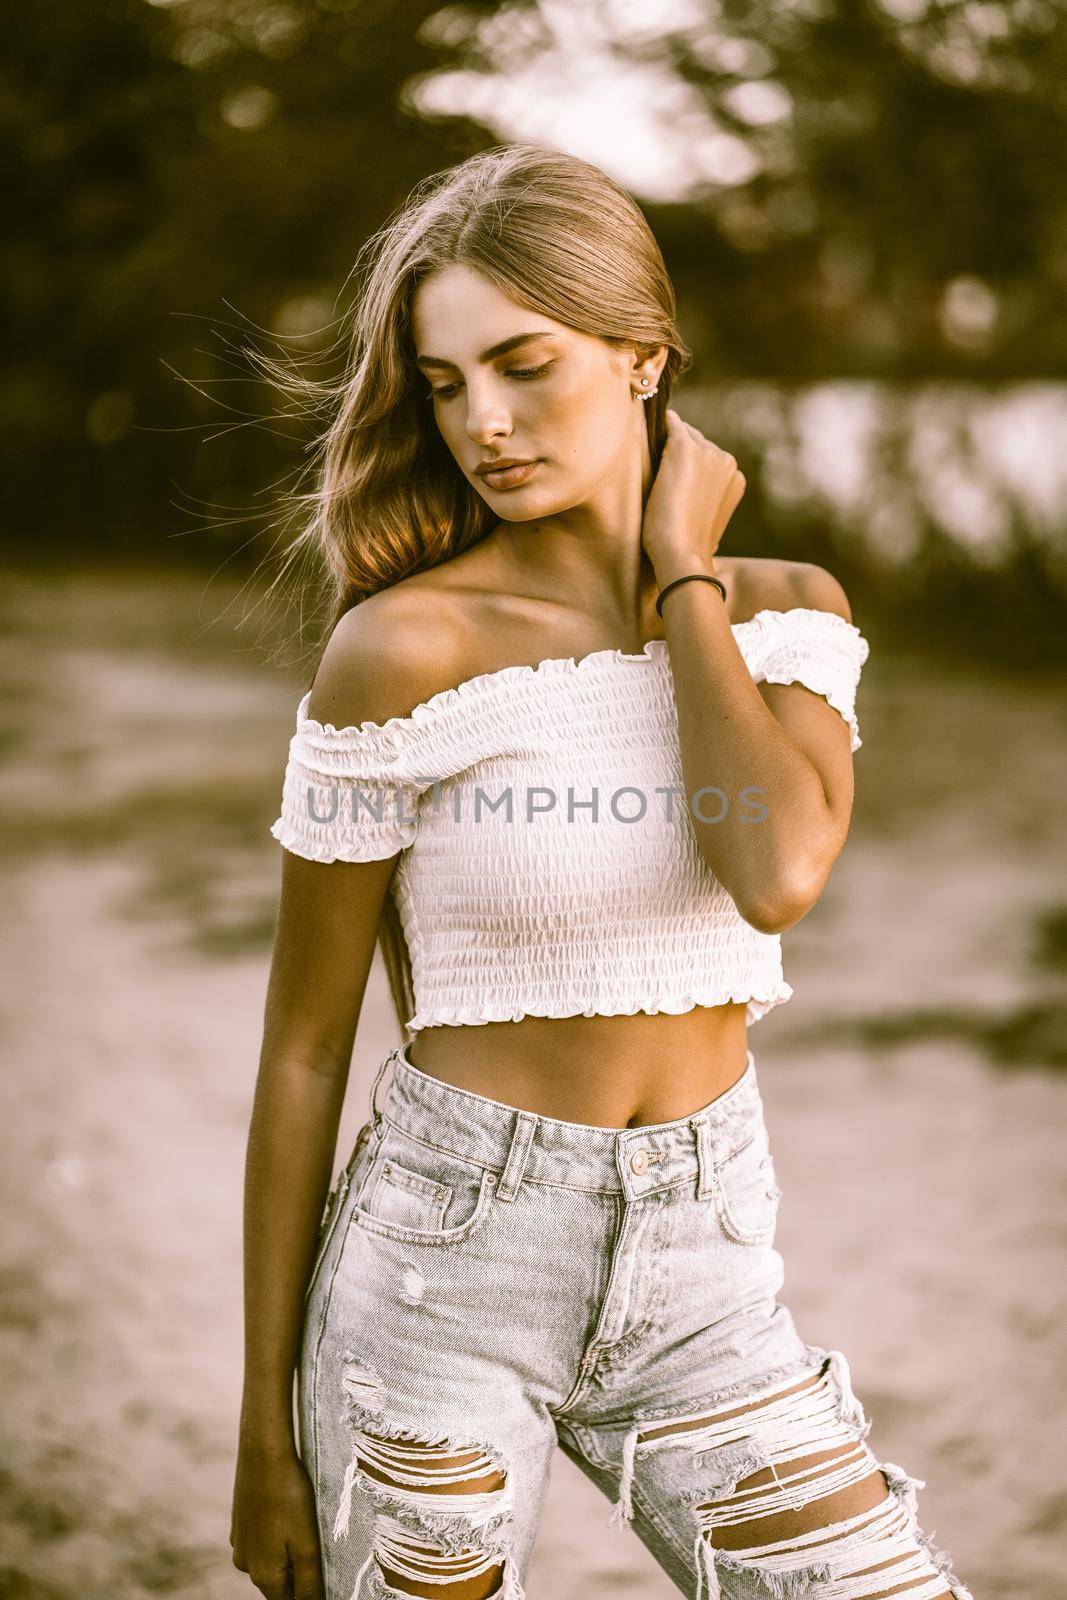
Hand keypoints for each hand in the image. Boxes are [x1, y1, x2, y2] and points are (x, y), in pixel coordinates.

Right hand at [231, 1441, 325, 1599]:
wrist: (263, 1453)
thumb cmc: (290, 1497)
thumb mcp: (307, 1546)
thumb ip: (308, 1584)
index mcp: (264, 1576)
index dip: (308, 1596)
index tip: (321, 1578)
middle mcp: (246, 1565)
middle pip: (278, 1585)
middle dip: (297, 1576)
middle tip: (317, 1549)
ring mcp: (239, 1544)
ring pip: (268, 1563)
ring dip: (286, 1556)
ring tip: (304, 1529)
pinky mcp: (239, 1524)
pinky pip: (259, 1542)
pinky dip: (274, 1537)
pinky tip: (286, 1516)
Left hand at [641, 409, 746, 576]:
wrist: (681, 553)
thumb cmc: (688, 548)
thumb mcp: (708, 525)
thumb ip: (708, 504)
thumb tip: (695, 503)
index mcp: (736, 479)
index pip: (711, 458)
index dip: (691, 464)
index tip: (674, 471)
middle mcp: (727, 461)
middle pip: (699, 442)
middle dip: (681, 450)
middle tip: (659, 460)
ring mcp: (708, 453)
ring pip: (684, 434)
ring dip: (668, 440)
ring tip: (649, 446)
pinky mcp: (685, 449)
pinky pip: (672, 425)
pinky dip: (662, 424)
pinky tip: (649, 420)